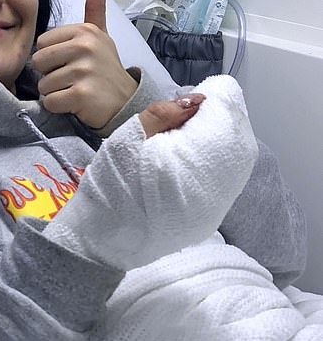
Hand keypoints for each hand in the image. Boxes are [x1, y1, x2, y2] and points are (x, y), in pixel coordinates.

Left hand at [32, 0, 137, 129]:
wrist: (125, 102)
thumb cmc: (106, 69)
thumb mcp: (101, 36)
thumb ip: (95, 9)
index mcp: (85, 31)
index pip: (42, 43)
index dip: (51, 57)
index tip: (70, 62)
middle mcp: (85, 47)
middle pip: (39, 62)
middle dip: (49, 75)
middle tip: (71, 79)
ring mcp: (84, 71)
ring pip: (43, 84)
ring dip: (55, 92)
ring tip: (74, 90)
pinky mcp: (81, 94)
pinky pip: (51, 101)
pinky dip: (59, 107)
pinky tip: (75, 104)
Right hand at [44, 75, 256, 271]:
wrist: (104, 241)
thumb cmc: (111, 185)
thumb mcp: (129, 138)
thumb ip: (163, 113)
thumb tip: (196, 99)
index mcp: (197, 158)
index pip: (224, 115)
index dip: (211, 101)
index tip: (190, 103)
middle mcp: (218, 184)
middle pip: (236, 136)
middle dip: (217, 121)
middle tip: (189, 118)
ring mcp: (218, 205)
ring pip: (235, 160)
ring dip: (218, 143)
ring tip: (189, 139)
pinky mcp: (211, 219)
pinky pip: (225, 183)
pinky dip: (215, 166)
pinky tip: (191, 165)